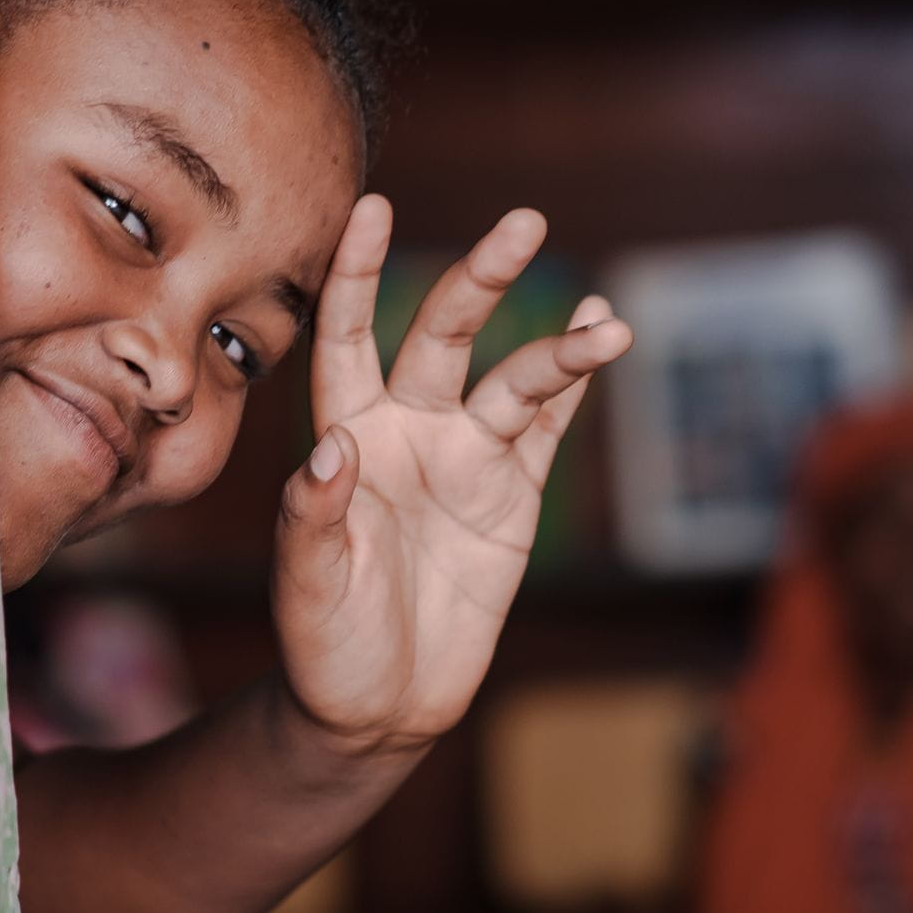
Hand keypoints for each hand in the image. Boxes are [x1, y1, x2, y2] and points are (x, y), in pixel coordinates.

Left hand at [272, 199, 630, 752]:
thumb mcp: (305, 586)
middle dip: (482, 280)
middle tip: (522, 225)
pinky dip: (579, 383)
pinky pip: (550, 424)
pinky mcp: (513, 495)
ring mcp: (465, 456)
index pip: (346, 336)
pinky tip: (607, 332)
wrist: (377, 704)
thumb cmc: (322, 641)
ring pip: (515, 379)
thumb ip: (314, 517)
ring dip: (560, 348)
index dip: (356, 273)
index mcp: (345, 433)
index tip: (373, 208)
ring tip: (607, 326)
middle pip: (444, 335)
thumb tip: (332, 450)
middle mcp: (406, 428)